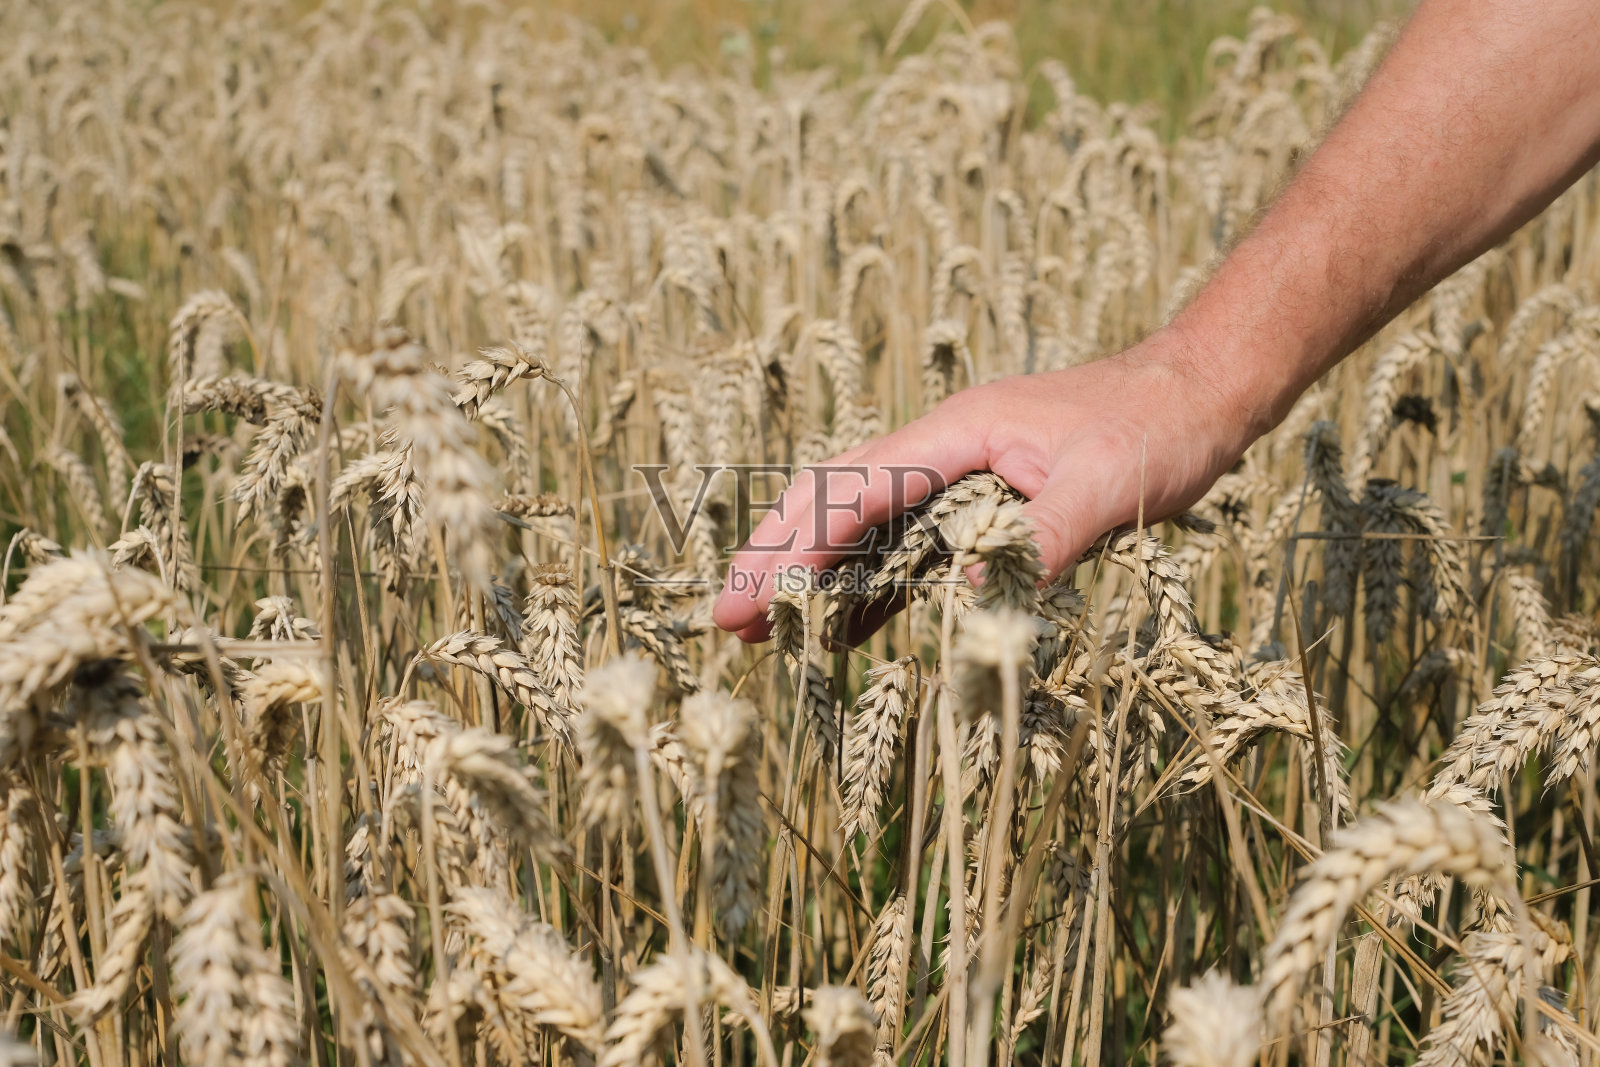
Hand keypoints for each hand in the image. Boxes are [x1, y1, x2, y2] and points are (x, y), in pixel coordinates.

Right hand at [711, 327, 1261, 642]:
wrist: (1202, 391)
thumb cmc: (1158, 428)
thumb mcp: (1107, 487)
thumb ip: (1038, 543)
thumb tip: (969, 604)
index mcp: (955, 433)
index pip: (850, 492)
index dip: (792, 548)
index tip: (745, 599)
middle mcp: (943, 448)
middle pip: (832, 498)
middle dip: (775, 557)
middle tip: (726, 620)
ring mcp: (959, 473)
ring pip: (860, 521)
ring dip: (811, 572)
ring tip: (763, 630)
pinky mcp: (982, 500)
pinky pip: (908, 544)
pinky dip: (870, 584)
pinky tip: (847, 624)